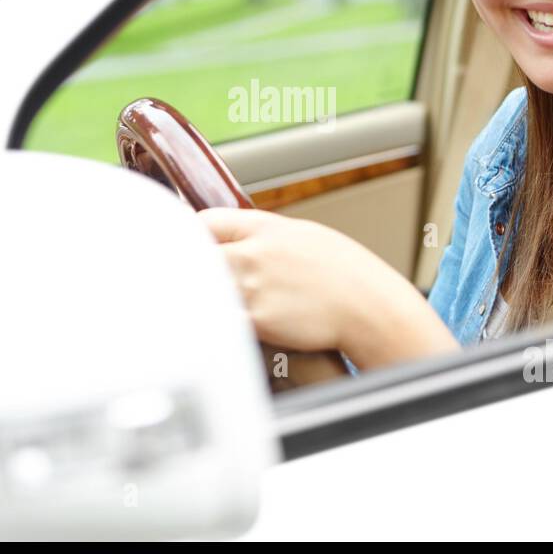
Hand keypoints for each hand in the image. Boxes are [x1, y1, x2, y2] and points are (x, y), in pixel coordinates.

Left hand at [198, 208, 372, 352]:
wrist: (369, 307)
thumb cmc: (347, 275)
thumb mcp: (306, 238)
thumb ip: (268, 239)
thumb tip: (244, 242)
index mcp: (266, 228)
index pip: (206, 222)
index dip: (191, 238)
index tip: (188, 251)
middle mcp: (254, 253)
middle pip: (196, 257)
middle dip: (188, 272)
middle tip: (183, 284)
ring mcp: (253, 286)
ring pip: (203, 290)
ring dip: (201, 300)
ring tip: (194, 313)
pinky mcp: (256, 320)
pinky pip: (219, 321)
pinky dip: (214, 326)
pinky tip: (215, 331)